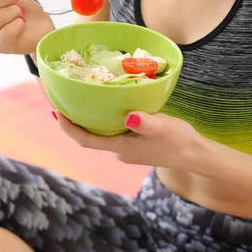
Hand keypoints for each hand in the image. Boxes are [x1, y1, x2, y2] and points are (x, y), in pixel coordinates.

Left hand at [53, 110, 205, 170]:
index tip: (55, 111)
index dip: (67, 127)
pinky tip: (100, 102)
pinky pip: (109, 129)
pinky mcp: (131, 141)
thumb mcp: (164, 128)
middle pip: (86, 134)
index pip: (85, 140)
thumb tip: (129, 117)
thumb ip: (146, 122)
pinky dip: (99, 117)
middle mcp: (117, 149)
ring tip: (72, 96)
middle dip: (70, 118)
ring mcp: (123, 146)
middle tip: (56, 97)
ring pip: (97, 131)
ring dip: (83, 117)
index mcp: (119, 147)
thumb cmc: (179, 141)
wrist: (195, 155)